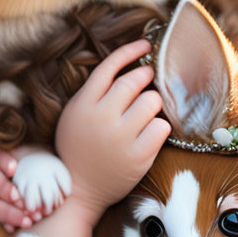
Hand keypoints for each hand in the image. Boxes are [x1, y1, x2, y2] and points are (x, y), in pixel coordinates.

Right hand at [55, 38, 169, 226]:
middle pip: (133, 82)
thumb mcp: (75, 114)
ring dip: (153, 102)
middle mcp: (101, 118)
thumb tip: (126, 68)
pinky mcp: (138, 157)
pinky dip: (160, 125)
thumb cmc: (78, 147)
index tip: (145, 45)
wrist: (79, 191)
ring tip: (146, 109)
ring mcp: (120, 138)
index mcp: (83, 104)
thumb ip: (94, 92)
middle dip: (146, 75)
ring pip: (151, 102)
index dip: (130, 52)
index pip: (109, 67)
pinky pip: (162, 127)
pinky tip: (151, 130)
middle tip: (149, 76)